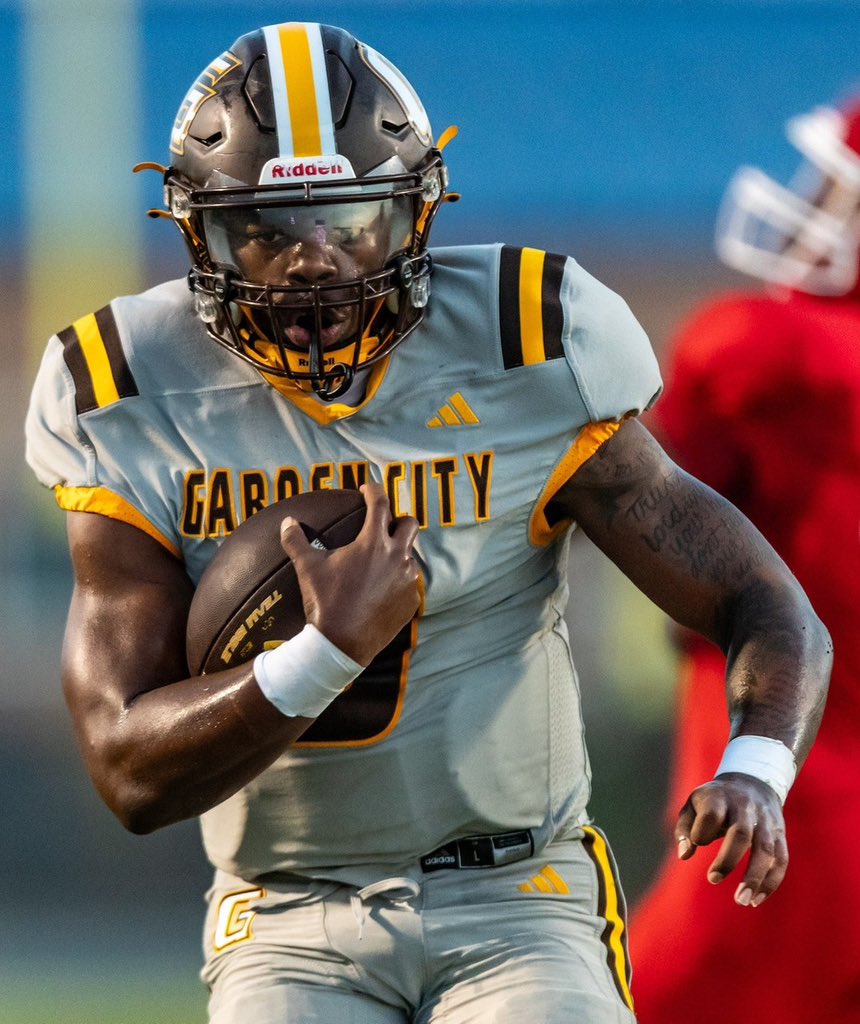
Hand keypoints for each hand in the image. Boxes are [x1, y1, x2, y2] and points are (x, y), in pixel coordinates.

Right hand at [278, 482, 420, 665]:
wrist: (341, 644)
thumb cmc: (325, 602)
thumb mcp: (307, 568)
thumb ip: (296, 541)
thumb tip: (287, 522)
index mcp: (373, 542)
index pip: (380, 503)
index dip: (373, 490)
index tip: (366, 489)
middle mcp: (397, 556)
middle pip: (410, 524)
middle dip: (398, 520)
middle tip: (382, 526)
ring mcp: (408, 579)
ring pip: (410, 555)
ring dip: (398, 553)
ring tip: (379, 562)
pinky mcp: (412, 600)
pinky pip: (409, 583)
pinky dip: (398, 581)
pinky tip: (382, 590)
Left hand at [674, 772, 787, 906]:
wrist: (753, 782)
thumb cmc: (715, 800)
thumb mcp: (694, 804)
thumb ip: (685, 828)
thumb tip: (684, 855)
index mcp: (721, 797)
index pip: (712, 814)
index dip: (703, 831)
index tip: (697, 842)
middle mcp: (746, 808)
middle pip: (741, 833)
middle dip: (728, 859)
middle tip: (712, 880)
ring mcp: (766, 822)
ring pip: (766, 850)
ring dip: (755, 878)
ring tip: (742, 901)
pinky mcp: (780, 835)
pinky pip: (781, 860)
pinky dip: (771, 881)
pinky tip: (757, 899)